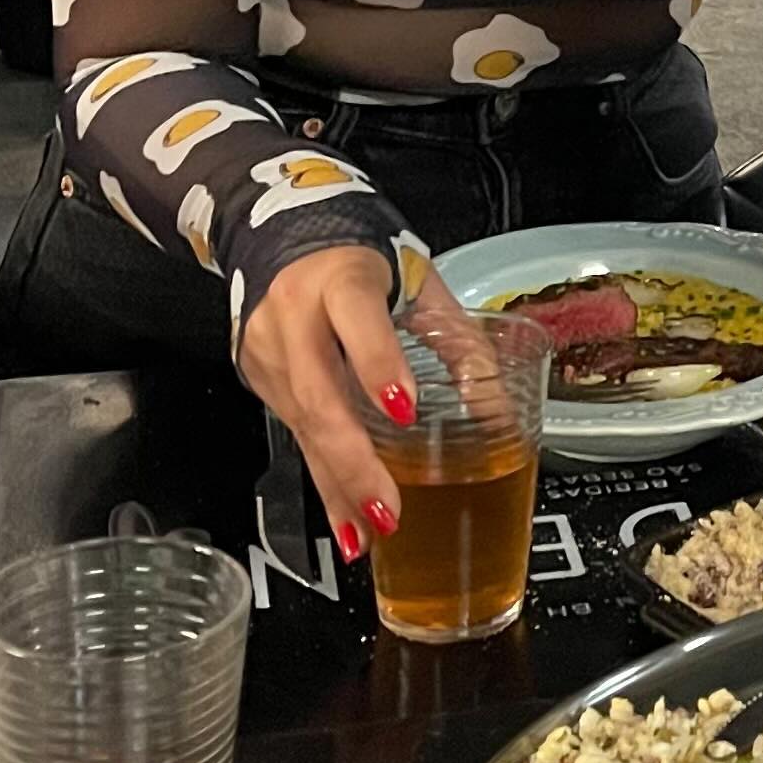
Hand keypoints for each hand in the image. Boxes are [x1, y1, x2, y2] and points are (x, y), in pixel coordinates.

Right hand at [235, 247, 477, 562]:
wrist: (284, 232)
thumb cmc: (361, 257)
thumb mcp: (419, 285)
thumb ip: (459, 343)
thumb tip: (500, 413)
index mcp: (341, 278)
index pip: (356, 318)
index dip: (378, 364)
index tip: (405, 410)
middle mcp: (294, 315)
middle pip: (320, 395)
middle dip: (355, 461)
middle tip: (389, 507)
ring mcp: (270, 350)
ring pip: (304, 427)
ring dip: (338, 486)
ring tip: (372, 530)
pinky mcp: (261, 378)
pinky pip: (296, 436)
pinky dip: (324, 479)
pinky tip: (346, 517)